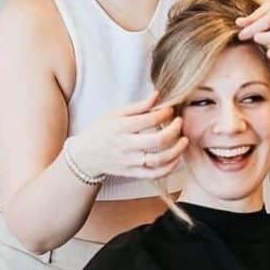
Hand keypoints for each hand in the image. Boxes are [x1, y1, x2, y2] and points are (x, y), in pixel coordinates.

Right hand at [69, 91, 187, 180]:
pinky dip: (168, 168)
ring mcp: (129, 162)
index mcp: (121, 127)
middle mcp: (126, 146)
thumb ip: (138, 106)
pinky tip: (176, 158)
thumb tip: (157, 94)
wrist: (84, 156)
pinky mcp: (132, 173)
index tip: (169, 109)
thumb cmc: (100, 131)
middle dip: (174, 130)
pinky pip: (154, 174)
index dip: (164, 113)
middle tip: (180, 122)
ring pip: (159, 160)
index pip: (149, 119)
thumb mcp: (115, 114)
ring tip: (184, 140)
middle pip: (157, 140)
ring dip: (176, 150)